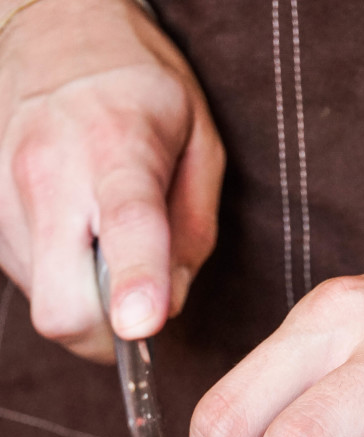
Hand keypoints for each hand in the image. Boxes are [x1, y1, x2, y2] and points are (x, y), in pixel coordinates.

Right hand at [0, 0, 223, 359]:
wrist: (49, 30)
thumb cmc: (140, 89)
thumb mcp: (200, 143)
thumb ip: (194, 232)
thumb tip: (168, 306)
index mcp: (118, 148)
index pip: (125, 226)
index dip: (135, 285)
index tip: (142, 326)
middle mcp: (49, 175)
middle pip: (64, 306)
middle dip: (106, 334)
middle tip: (135, 315)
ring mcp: (7, 200)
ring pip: (45, 304)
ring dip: (84, 305)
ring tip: (106, 252)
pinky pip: (30, 284)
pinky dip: (61, 283)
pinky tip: (77, 241)